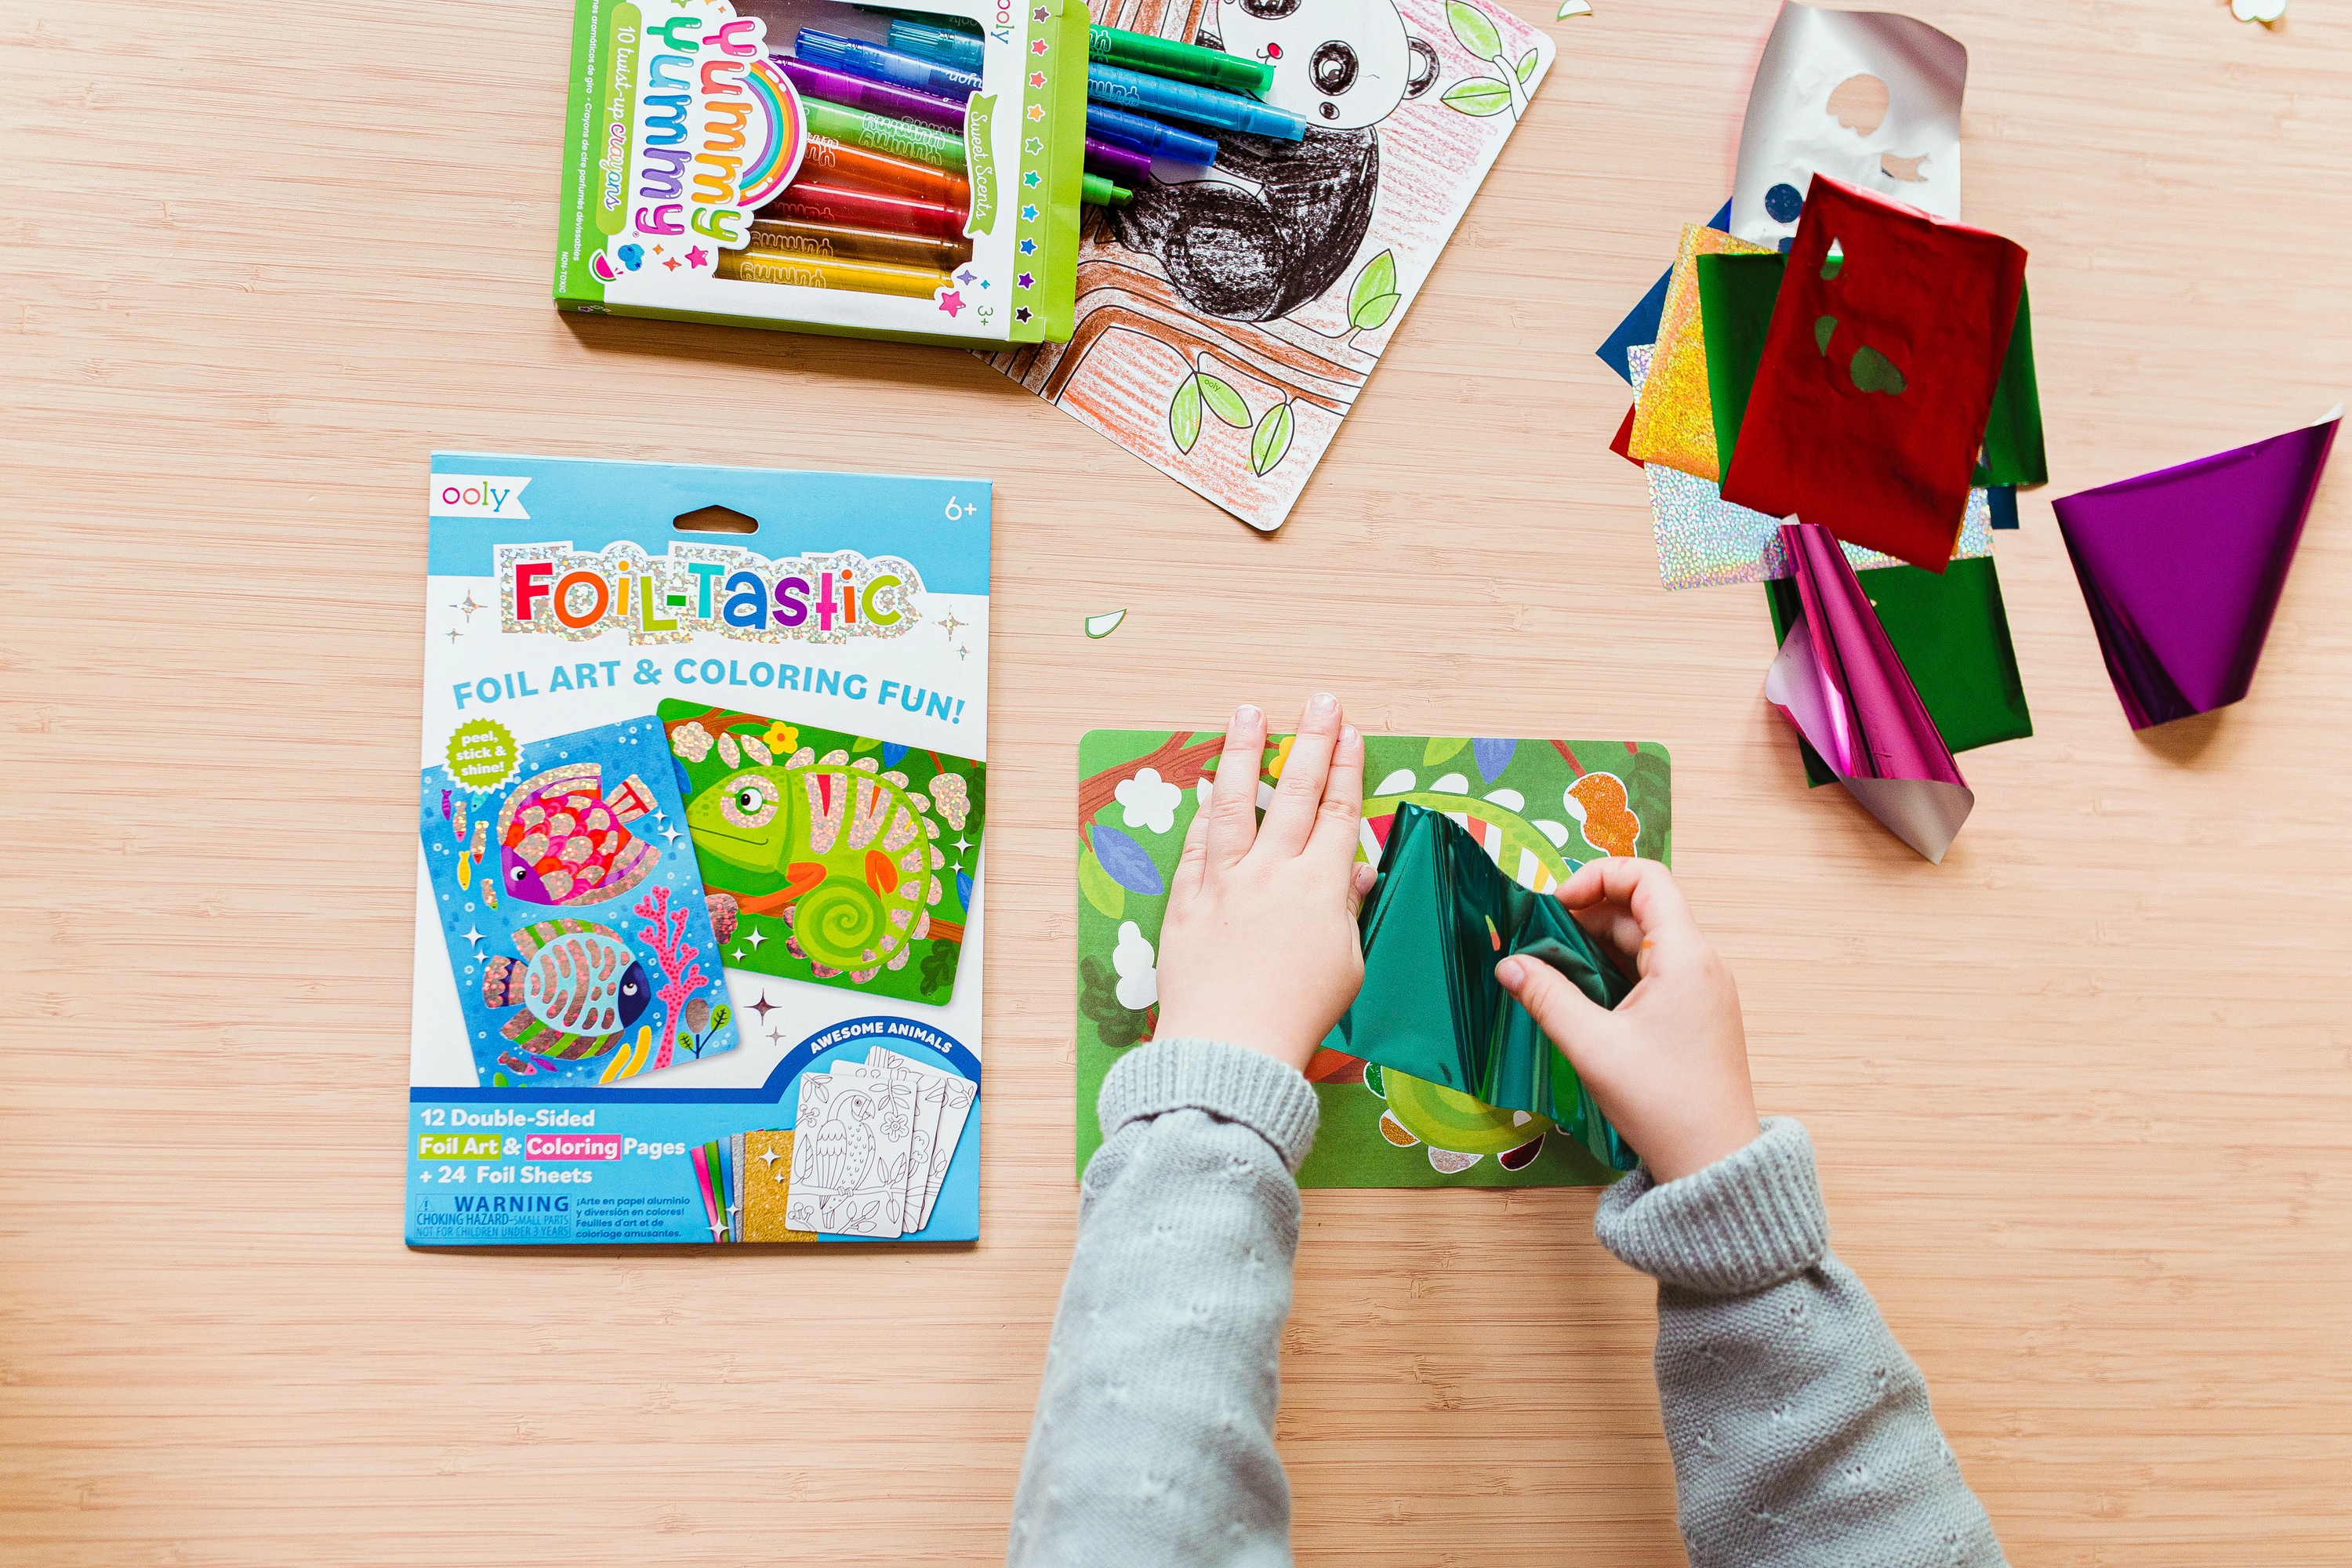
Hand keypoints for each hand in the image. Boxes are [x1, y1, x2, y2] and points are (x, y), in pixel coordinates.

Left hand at [1152, 695, 1378, 1072]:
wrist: (1232, 1046)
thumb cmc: (1297, 1015)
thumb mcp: (1347, 964)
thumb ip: (1346, 911)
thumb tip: (1354, 874)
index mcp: (1319, 886)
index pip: (1337, 812)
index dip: (1346, 769)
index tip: (1349, 734)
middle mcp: (1271, 872)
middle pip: (1295, 793)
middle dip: (1312, 742)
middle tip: (1321, 701)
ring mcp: (1225, 882)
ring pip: (1235, 803)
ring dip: (1244, 753)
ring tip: (1249, 714)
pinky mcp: (1187, 902)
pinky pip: (1196, 847)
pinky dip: (1203, 815)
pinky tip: (1206, 790)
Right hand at [1495, 859, 1757, 1182]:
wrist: (1714, 1162)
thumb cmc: (1663, 1104)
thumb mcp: (1592, 1046)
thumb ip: (1546, 997)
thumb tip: (1508, 965)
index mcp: (1685, 957)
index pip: (1646, 878)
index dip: (1597, 876)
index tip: (1556, 903)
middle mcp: (1702, 965)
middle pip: (1641, 909)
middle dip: (1586, 915)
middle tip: (1538, 939)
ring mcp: (1702, 990)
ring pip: (1645, 943)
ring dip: (1596, 945)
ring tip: (1551, 968)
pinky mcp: (1696, 1015)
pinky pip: (1653, 972)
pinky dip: (1614, 971)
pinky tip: (1581, 996)